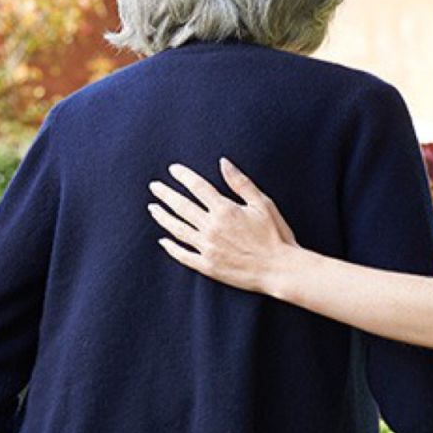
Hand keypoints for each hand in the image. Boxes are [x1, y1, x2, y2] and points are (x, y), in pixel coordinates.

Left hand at [147, 158, 296, 291]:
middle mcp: (211, 228)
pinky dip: (171, 248)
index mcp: (225, 210)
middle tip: (154, 187)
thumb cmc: (276, 235)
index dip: (184, 176)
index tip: (173, 169)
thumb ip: (240, 183)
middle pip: (182, 207)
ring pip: (178, 229)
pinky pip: (183, 255)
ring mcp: (207, 248)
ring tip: (153, 208)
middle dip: (166, 194)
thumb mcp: (262, 203)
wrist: (279, 269)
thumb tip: (223, 162)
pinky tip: (163, 241)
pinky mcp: (208, 266)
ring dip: (163, 217)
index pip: (198, 187)